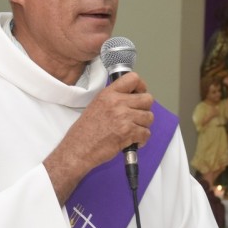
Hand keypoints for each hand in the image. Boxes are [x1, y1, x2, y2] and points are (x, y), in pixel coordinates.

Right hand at [44, 72, 153, 202]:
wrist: (78, 149)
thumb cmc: (84, 131)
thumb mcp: (96, 105)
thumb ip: (113, 99)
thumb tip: (131, 98)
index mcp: (108, 94)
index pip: (133, 78)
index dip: (141, 87)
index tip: (140, 93)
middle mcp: (117, 103)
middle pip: (147, 99)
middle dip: (145, 109)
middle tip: (138, 116)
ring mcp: (123, 117)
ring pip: (149, 117)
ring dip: (144, 125)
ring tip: (134, 130)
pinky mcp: (128, 132)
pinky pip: (146, 133)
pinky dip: (142, 139)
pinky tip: (133, 141)